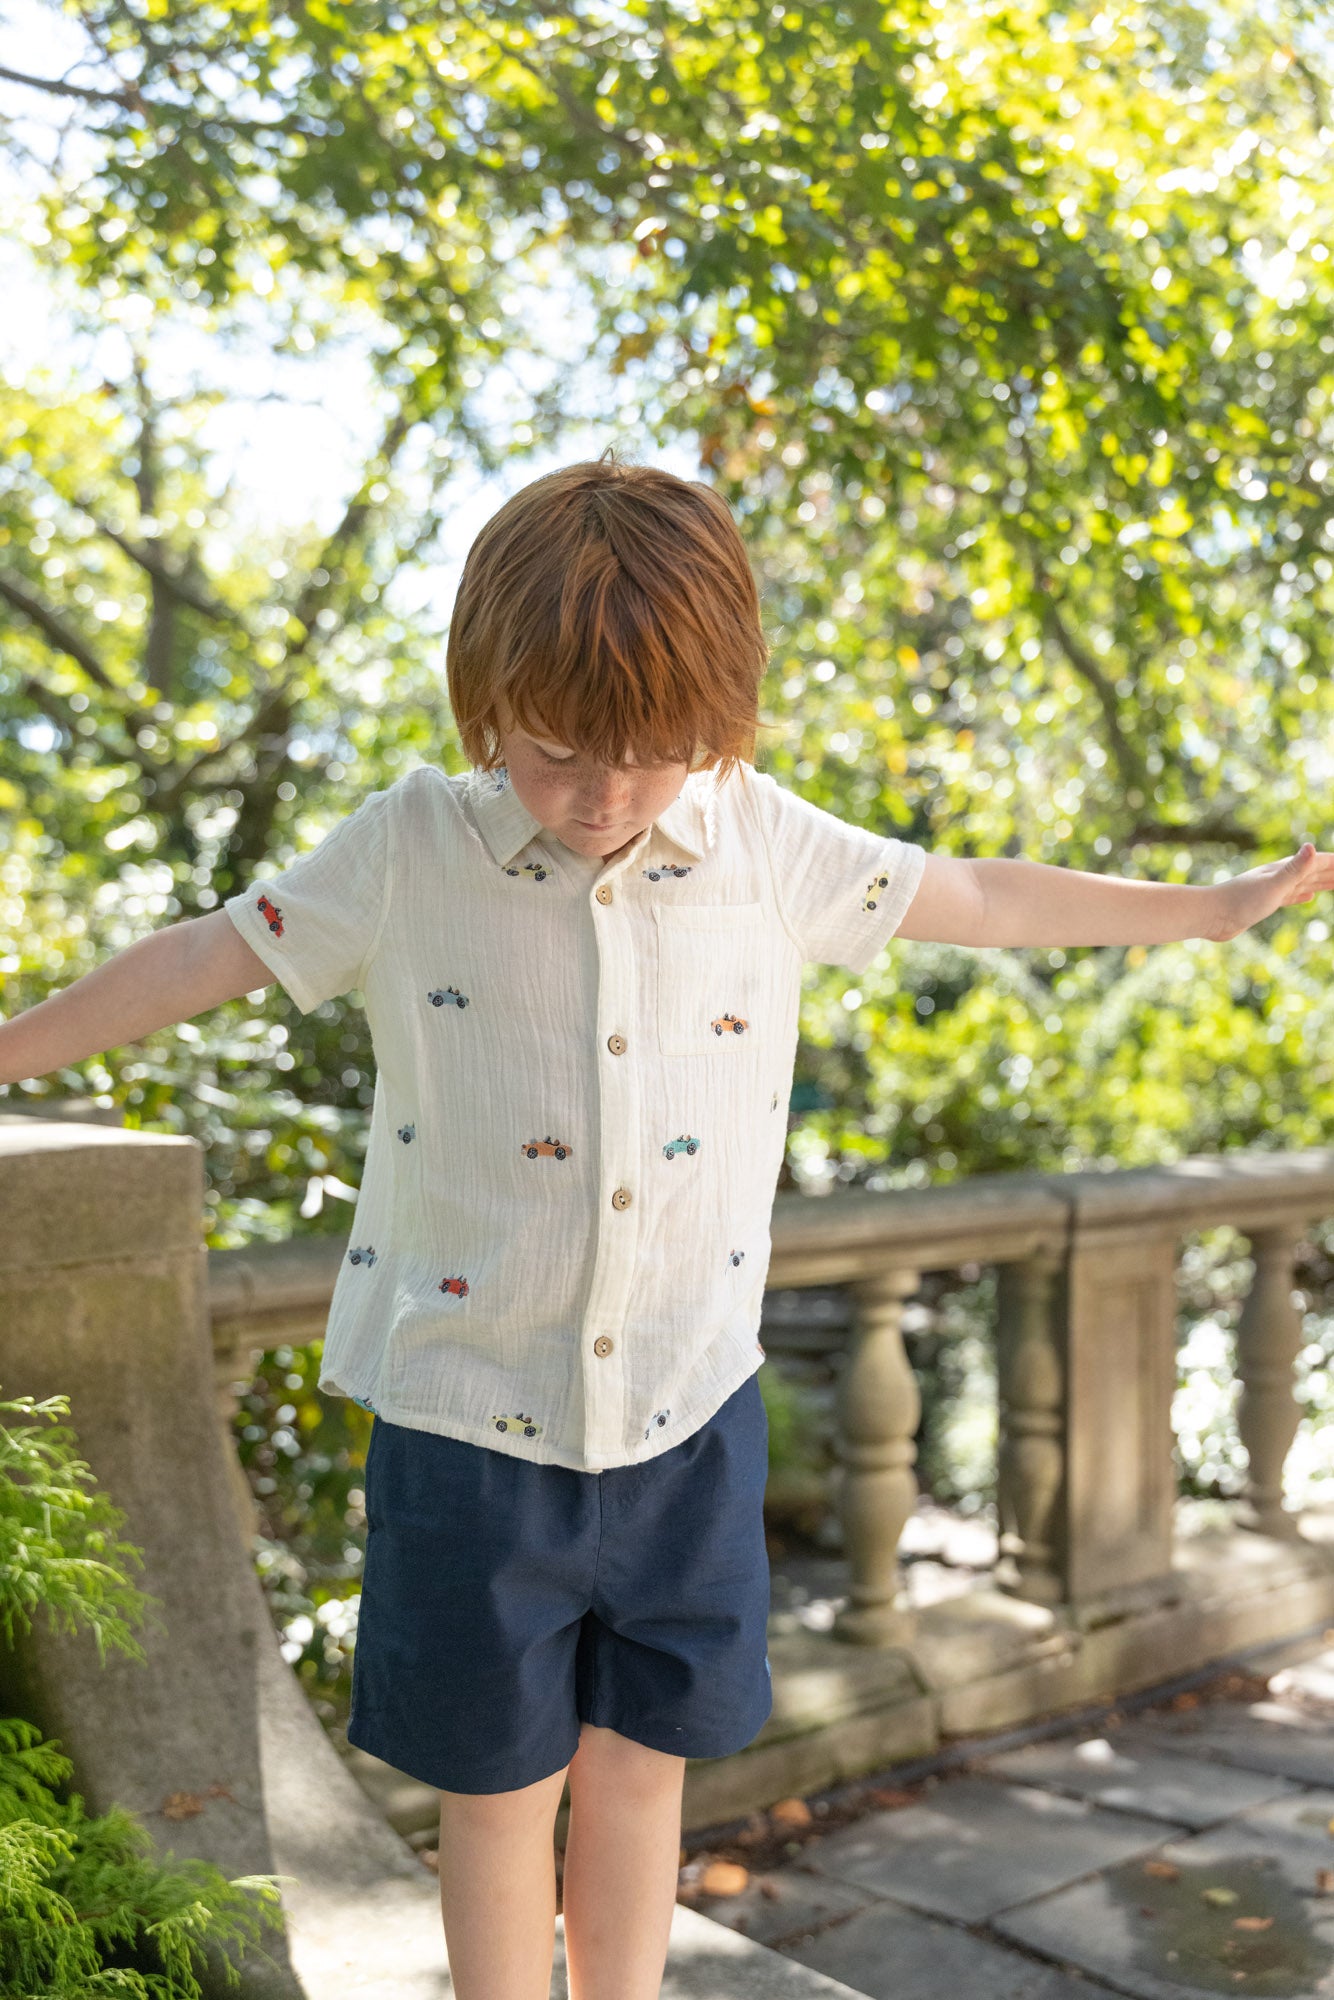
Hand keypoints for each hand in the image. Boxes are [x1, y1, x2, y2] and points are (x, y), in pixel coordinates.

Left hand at [1210, 842, 1333, 941]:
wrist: (1211, 916)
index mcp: (1284, 870)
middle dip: (1332, 871)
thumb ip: (1294, 869)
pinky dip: (1302, 896)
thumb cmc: (1239, 901)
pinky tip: (1306, 897)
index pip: (1318, 863)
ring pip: (1304, 884)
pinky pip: (1290, 897)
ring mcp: (1272, 890)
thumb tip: (1311, 847)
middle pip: (1314, 871)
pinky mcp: (1264, 904)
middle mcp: (1280, 876)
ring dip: (1321, 882)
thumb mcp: (1273, 885)